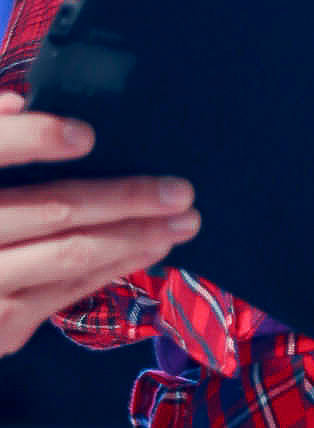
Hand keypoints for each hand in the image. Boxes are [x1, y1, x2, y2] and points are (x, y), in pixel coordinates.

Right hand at [0, 95, 199, 354]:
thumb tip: (19, 101)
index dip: (32, 139)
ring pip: (70, 254)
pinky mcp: (2, 325)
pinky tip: (149, 248)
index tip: (85, 134)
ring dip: (135, 236)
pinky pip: (69, 289)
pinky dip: (114, 266)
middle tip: (178, 188)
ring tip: (182, 221)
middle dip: (122, 198)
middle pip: (50, 209)